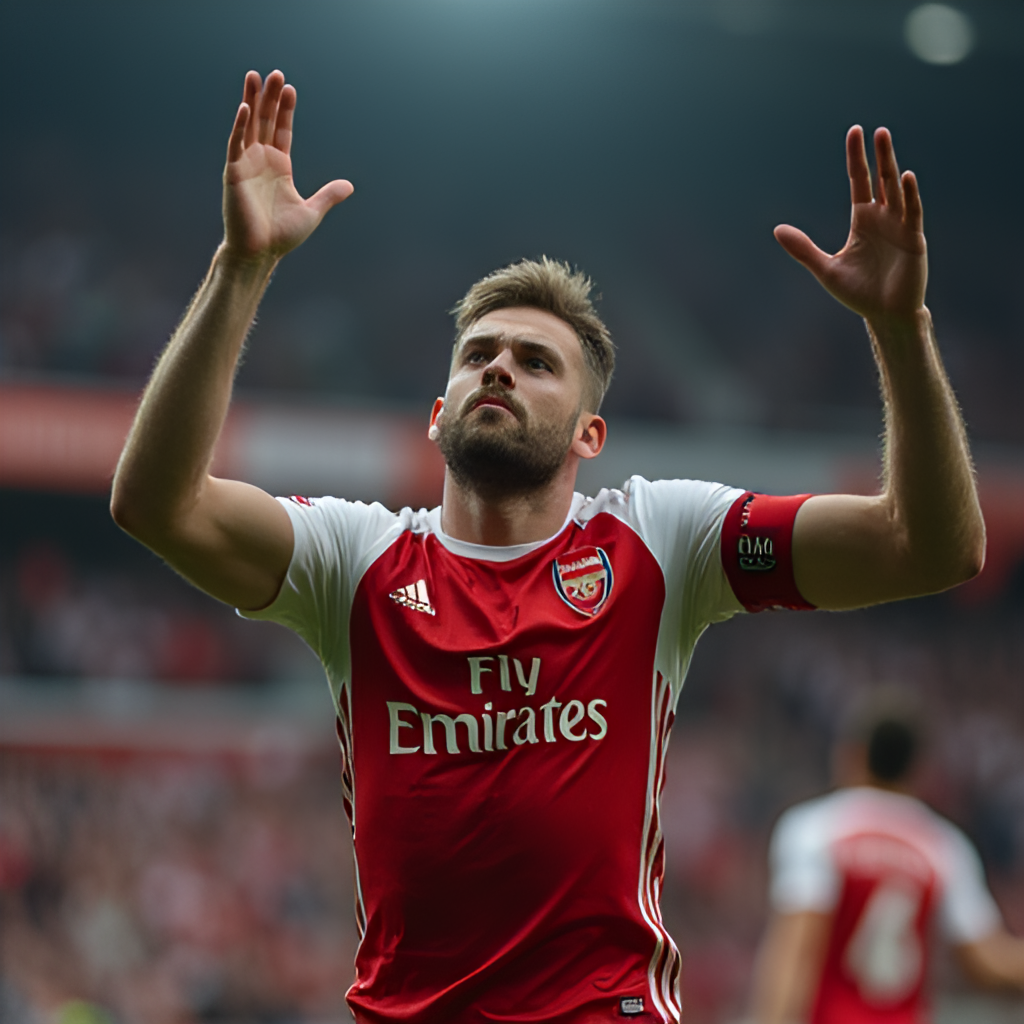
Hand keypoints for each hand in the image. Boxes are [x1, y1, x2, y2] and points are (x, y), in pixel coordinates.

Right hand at [222, 70, 352, 262]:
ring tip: (255, 76)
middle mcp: (262, 161)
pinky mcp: (233, 173)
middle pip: (266, 121)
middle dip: (270, 97)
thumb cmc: (281, 236)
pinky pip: (236, 144)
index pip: (282, 131)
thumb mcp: (311, 212)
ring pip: (249, 125)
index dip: (285, 110)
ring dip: (252, 101)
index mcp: (280, 167)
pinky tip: (246, 107)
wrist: (260, 253)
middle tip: (275, 73)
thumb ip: (328, 196)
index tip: (290, 89)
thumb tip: (350, 186)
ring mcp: (246, 165)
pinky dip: (240, 126)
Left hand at [774, 127, 925, 325]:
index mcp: (863, 220)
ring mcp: (900, 226)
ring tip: (887, 141)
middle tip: (875, 130)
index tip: (854, 133)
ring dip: (892, 165)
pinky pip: (912, 212)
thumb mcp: (826, 269)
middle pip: (880, 178)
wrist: (885, 315)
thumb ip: (803, 249)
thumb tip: (777, 230)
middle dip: (878, 155)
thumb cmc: (859, 293)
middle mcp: (883, 217)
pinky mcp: (914, 239)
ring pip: (896, 188)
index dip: (856, 158)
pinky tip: (905, 177)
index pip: (860, 181)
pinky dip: (910, 195)